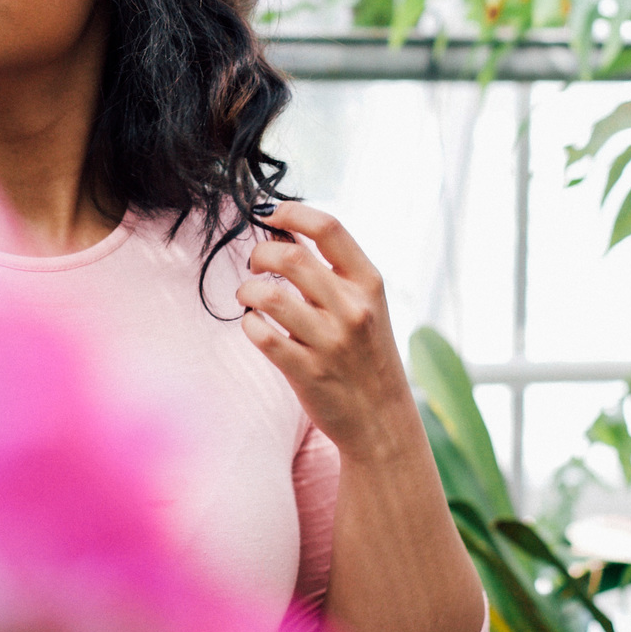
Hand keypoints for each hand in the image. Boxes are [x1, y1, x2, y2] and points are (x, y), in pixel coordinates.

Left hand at [235, 203, 418, 459]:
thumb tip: (281, 231)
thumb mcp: (364, 306)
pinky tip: (254, 325)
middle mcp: (352, 309)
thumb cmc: (366, 355)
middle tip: (255, 265)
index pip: (329, 228)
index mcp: (368, 284)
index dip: (292, 212)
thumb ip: (330, 271)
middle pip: (290, 258)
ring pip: (269, 296)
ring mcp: (330, 342)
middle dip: (260, 254)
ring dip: (248, 290)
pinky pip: (262, 336)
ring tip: (249, 297)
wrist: (382, 419)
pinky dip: (249, 325)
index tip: (270, 214)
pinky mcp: (307, 372)